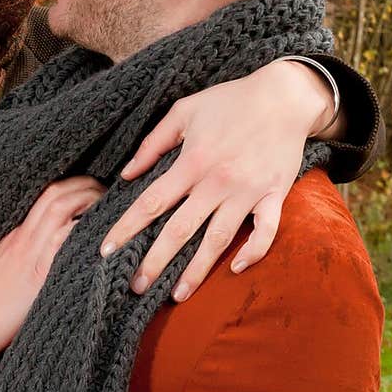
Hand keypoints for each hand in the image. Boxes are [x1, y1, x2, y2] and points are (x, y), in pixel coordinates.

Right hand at [0, 177, 104, 363]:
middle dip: (86, 186)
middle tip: (107, 193)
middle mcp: (25, 237)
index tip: (91, 193)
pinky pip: (65, 240)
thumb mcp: (0, 267)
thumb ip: (20, 253)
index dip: (73, 188)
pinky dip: (84, 231)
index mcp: (18, 236)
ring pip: (61, 208)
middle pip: (56, 194)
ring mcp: (32, 252)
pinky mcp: (40, 273)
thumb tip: (40, 250)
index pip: (47, 198)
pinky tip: (104, 233)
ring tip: (110, 207)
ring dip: (89, 201)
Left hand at [99, 59, 336, 301]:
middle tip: (135, 288)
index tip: (107, 251)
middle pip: (179, 230)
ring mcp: (247, 192)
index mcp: (192, 162)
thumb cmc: (231, 101)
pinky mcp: (274, 196)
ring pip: (218, 239)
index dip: (126, 229)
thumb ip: (153, 143)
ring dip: (197, 270)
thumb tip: (127, 174)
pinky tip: (236, 269)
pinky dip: (254, 252)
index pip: (151, 203)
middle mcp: (217, 182)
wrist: (285, 95)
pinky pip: (266, 231)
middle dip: (155, 262)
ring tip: (177, 296)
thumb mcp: (185, 111)